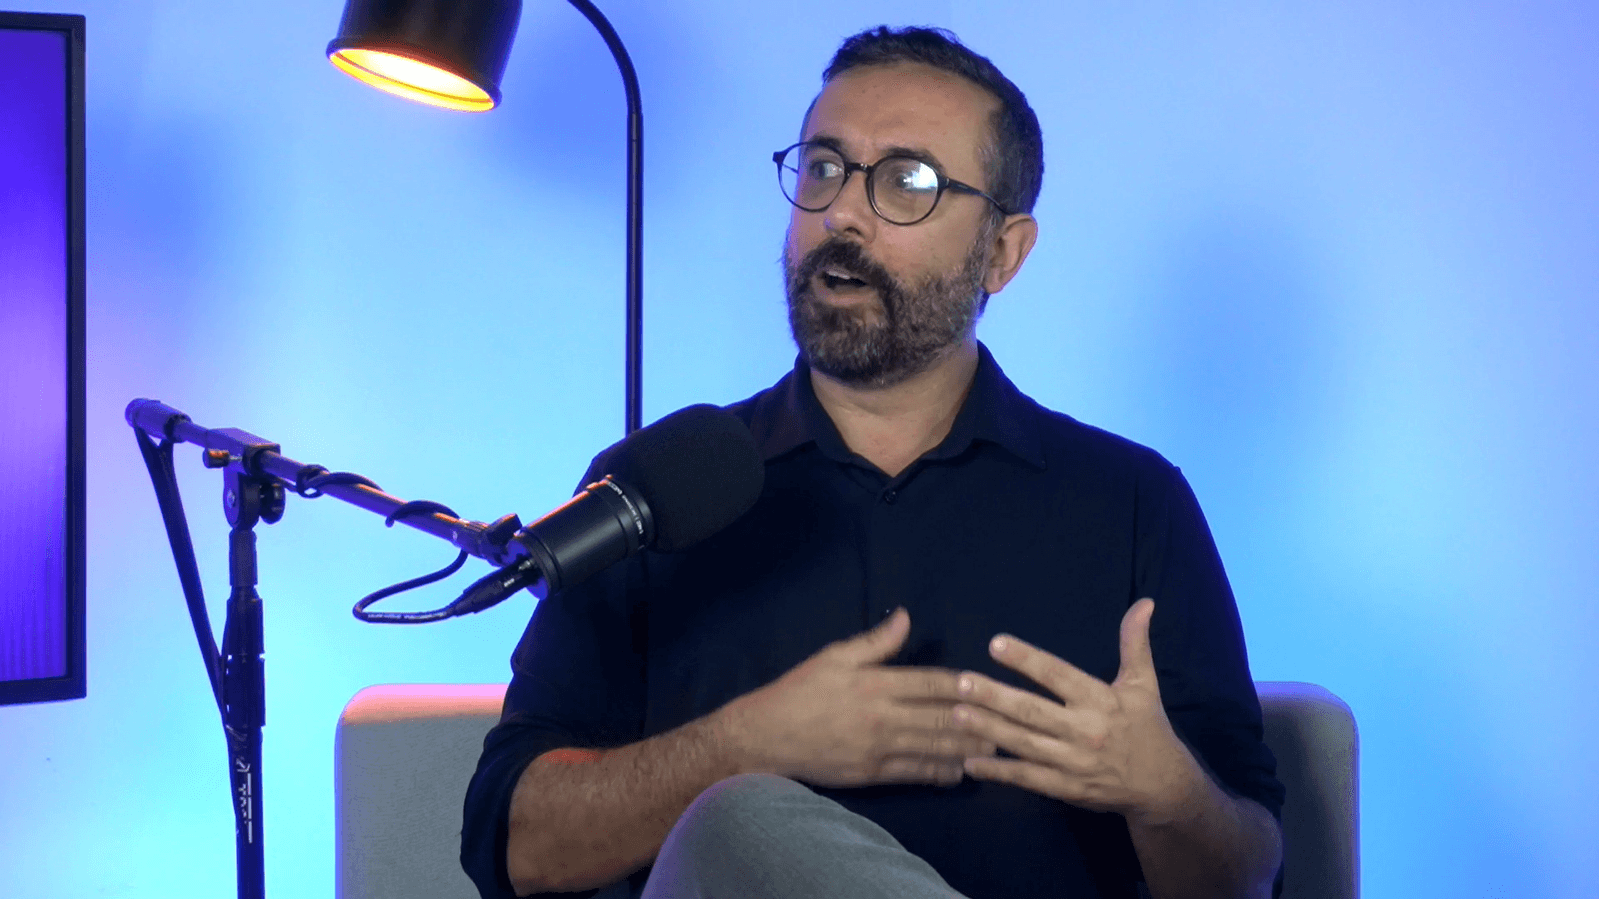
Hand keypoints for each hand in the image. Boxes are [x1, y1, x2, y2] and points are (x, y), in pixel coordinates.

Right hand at [719, 608, 995, 787]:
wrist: (765, 737)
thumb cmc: (798, 692)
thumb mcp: (834, 657)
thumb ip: (875, 642)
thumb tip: (905, 617)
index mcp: (875, 682)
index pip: (933, 683)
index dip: (965, 684)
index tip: (989, 684)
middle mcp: (883, 716)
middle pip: (943, 718)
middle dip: (978, 720)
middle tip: (1008, 720)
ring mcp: (879, 748)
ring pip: (935, 747)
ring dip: (968, 748)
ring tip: (996, 746)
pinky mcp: (873, 774)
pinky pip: (916, 773)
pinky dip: (942, 772)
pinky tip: (961, 771)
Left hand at [952, 598, 1205, 825]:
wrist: (1164, 786)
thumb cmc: (1148, 728)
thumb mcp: (1144, 684)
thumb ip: (1135, 643)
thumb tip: (1144, 603)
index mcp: (1101, 700)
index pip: (1057, 675)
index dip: (1027, 659)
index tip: (996, 643)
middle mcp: (1085, 731)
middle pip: (1032, 711)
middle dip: (995, 697)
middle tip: (962, 682)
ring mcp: (1073, 763)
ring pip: (1024, 743)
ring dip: (989, 729)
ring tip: (957, 713)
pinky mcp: (1066, 789)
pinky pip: (1027, 778)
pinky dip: (998, 772)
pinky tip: (970, 763)